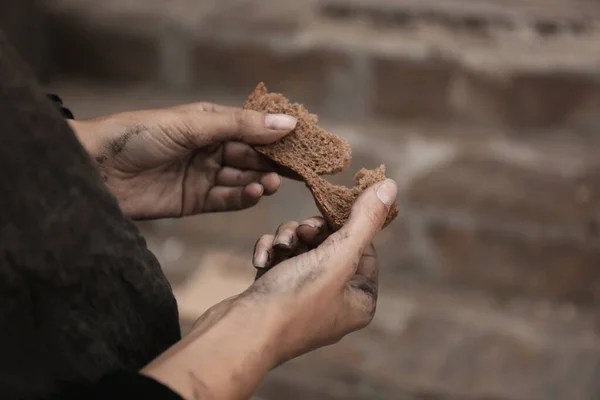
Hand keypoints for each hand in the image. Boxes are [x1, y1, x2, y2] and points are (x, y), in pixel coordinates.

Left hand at [69, 103, 296, 219]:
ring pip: (242, 178)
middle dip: (274, 162)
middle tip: (299, 170)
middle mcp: (210, 148)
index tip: (304, 144)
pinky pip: (227, 199)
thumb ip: (241, 126)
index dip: (278, 136)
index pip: (253, 129)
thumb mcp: (194, 124)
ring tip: (274, 182)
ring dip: (261, 180)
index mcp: (211, 123)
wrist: (96, 169)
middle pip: (252, 156)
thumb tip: (287, 122)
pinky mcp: (194, 201)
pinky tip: (255, 192)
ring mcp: (203, 175)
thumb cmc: (141, 134)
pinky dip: (243, 197)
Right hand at [141, 179, 396, 398]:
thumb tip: (390, 186)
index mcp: (359, 300)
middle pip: (332, 245)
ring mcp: (303, 300)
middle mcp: (335, 302)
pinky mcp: (275, 295)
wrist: (239, 334)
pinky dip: (271, 253)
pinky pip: (280, 261)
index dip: (347, 225)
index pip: (364, 248)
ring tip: (279, 246)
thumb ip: (365, 220)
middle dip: (311, 232)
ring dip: (288, 239)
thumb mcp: (337, 256)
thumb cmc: (294, 300)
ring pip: (302, 249)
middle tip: (301, 231)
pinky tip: (262, 259)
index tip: (328, 211)